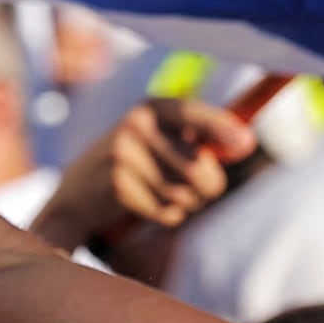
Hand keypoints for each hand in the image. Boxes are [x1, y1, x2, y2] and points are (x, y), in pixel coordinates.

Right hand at [30, 95, 254, 257]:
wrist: (76, 194)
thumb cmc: (138, 163)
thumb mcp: (166, 139)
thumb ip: (207, 139)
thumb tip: (247, 143)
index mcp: (153, 107)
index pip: (194, 115)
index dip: (222, 129)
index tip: (247, 144)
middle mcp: (136, 125)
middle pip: (198, 166)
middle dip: (208, 186)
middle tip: (197, 188)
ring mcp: (123, 155)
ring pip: (185, 193)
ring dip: (187, 203)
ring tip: (164, 195)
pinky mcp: (117, 186)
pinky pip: (166, 211)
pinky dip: (167, 216)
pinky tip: (147, 206)